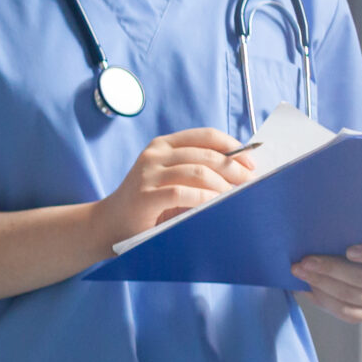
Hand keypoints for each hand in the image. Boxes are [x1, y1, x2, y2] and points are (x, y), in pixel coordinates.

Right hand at [93, 128, 255, 245]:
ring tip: (234, 198)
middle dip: (234, 169)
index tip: (252, 163)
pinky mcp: (145, 195)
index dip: (233, 146)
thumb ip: (197, 172)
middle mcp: (155, 155)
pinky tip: (214, 205)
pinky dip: (203, 199)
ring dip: (222, 186)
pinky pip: (182, 193)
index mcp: (164, 145)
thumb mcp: (173, 180)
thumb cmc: (148, 205)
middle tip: (250, 184)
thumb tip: (242, 171)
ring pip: (197, 171)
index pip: (205, 136)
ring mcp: (148, 174)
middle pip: (206, 154)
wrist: (109, 225)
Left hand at [294, 238, 361, 322]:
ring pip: (349, 294)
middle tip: (305, 261)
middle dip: (330, 269)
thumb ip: (340, 236)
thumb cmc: (344, 246)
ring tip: (299, 271)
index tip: (349, 251)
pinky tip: (308, 287)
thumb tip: (313, 237)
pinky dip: (322, 298)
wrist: (340, 269)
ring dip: (319, 282)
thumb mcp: (347, 238)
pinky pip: (343, 310)